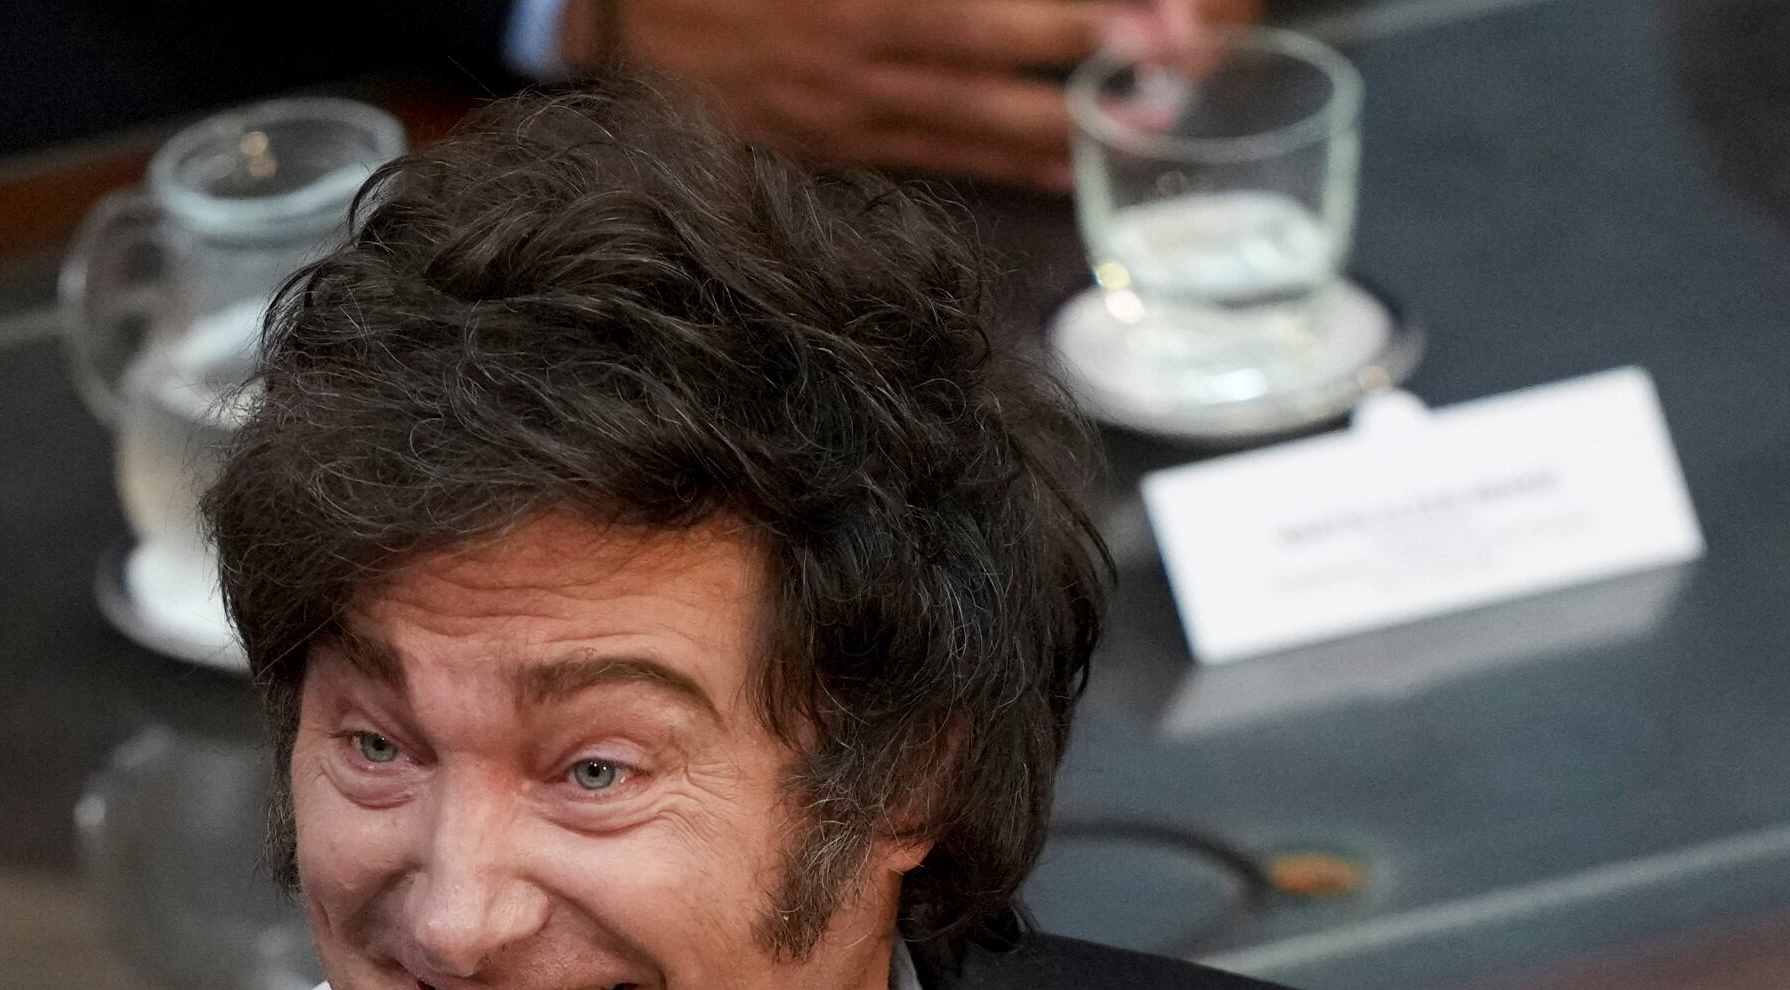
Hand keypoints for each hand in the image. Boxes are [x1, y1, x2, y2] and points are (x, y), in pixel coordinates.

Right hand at [589, 0, 1252, 191]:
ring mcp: (848, 116)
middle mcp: (862, 65)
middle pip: (998, 74)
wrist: (614, 22)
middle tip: (1174, 83)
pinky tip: (1057, 173)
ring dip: (1061, 134)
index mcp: (861, 0)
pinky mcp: (835, 149)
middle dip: (1089, 80)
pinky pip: (936, 162)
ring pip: (976, 130)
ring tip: (1142, 138)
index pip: (988, 15)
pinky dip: (1001, 166)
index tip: (1149, 22)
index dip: (1073, 21)